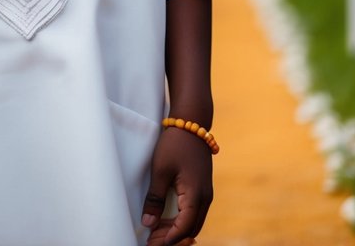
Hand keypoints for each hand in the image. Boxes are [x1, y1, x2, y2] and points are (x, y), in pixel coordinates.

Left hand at [142, 127, 211, 244]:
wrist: (192, 122)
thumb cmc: (175, 144)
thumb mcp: (161, 170)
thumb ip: (155, 199)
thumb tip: (148, 223)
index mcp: (196, 195)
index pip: (183, 229)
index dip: (167, 240)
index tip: (151, 243)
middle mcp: (205, 198)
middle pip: (190, 229)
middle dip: (172, 238)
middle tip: (151, 239)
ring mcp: (206, 193)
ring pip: (193, 222)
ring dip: (176, 230)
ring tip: (155, 231)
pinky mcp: (203, 188)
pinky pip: (194, 212)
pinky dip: (182, 220)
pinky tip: (166, 218)